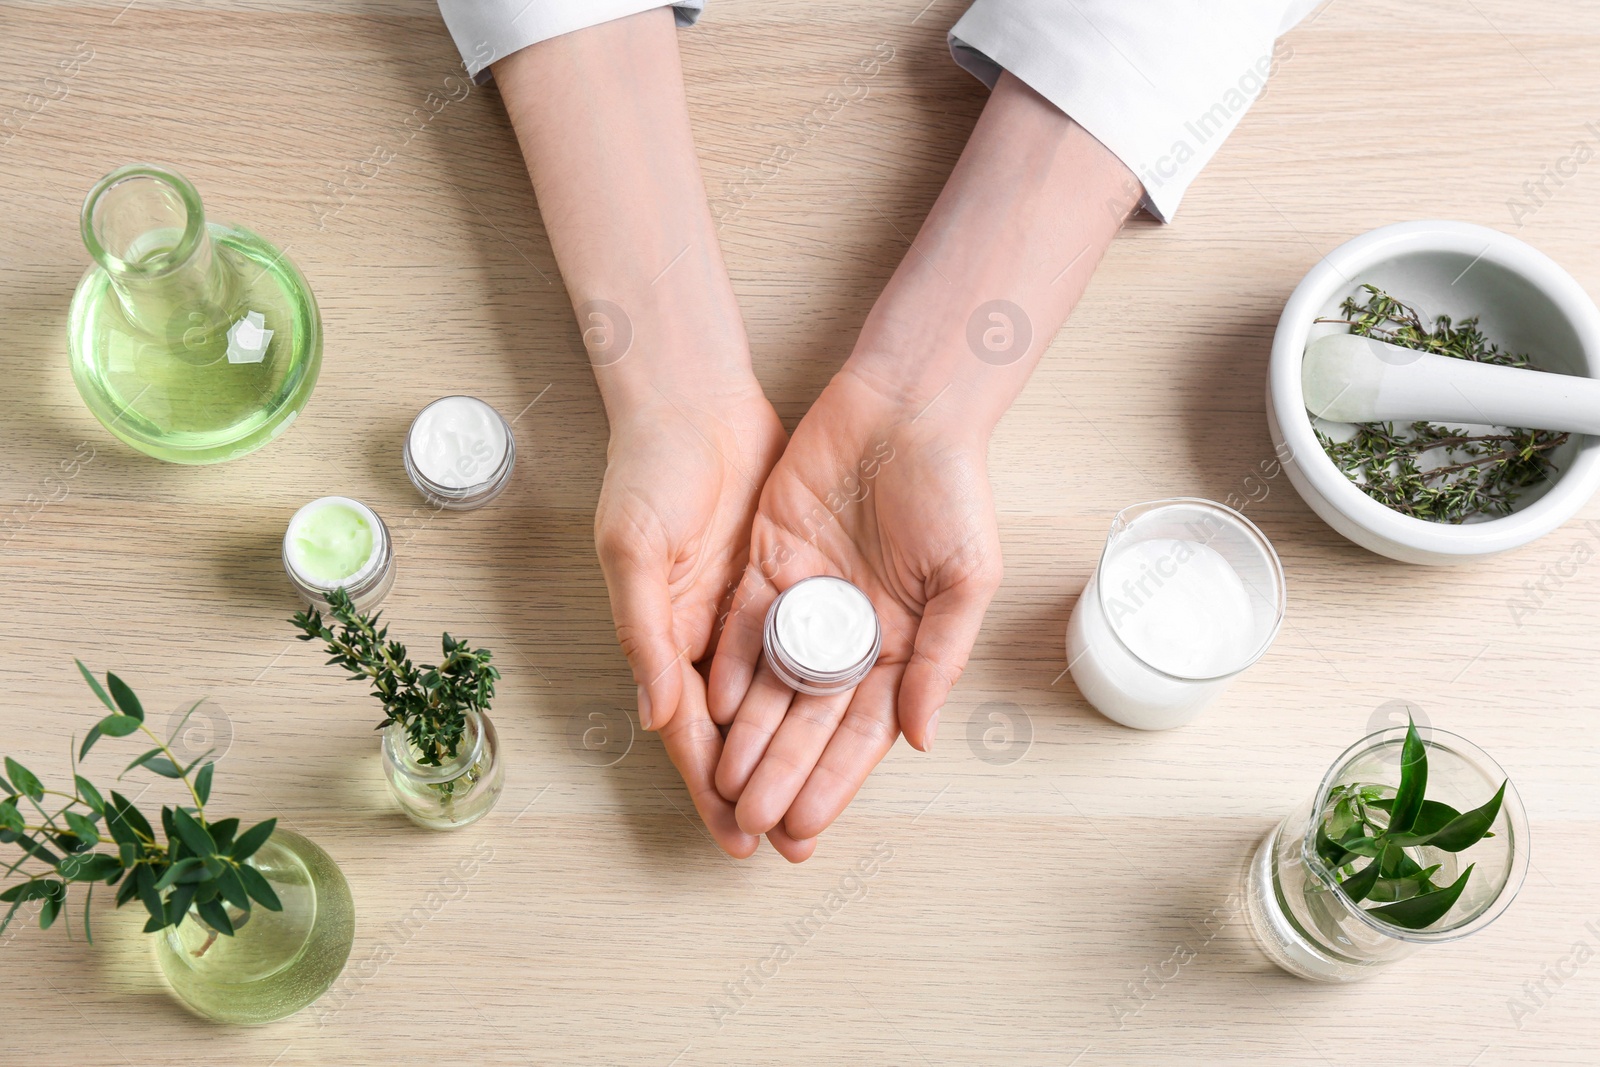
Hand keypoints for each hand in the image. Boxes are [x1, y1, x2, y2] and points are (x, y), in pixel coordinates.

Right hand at [595, 377, 794, 857]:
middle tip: (800, 841)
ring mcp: (748, 610)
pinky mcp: (782, 578)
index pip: (692, 733)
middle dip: (769, 786)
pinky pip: (805, 645)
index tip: (742, 841)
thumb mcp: (635, 552)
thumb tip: (658, 716)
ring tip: (826, 800)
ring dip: (799, 750)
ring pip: (779, 698)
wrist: (692, 399)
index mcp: (662, 638)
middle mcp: (705, 636)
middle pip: (742, 730)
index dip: (714, 788)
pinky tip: (847, 722)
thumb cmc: (646, 473)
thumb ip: (646, 634)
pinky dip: (821, 687)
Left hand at [707, 365, 1002, 842]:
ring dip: (750, 734)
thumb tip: (920, 738)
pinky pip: (745, 625)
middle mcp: (850, 631)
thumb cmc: (953, 490)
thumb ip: (939, 659)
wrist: (908, 408)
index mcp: (900, 644)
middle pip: (809, 719)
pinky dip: (732, 665)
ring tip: (726, 782)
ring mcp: (807, 599)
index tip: (806, 823)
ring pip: (772, 683)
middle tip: (753, 819)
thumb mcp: (966, 579)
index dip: (835, 778)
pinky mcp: (769, 562)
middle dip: (782, 770)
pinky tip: (716, 706)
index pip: (862, 730)